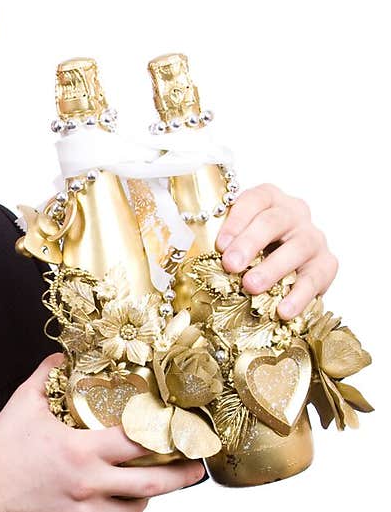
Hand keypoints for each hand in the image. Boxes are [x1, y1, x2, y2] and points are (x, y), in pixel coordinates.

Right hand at [0, 354, 205, 511]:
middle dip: (181, 477)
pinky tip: (112, 496)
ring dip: (149, 497)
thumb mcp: (22, 406)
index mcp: (81, 452)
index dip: (167, 435)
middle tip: (196, 468)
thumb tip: (61, 358)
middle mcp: (89, 485)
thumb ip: (46, 378)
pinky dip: (115, 508)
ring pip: (134, 510)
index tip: (182, 430)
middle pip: (153, 484)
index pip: (139, 442)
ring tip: (155, 485)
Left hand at [214, 182, 337, 318]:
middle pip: (275, 221)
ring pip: (297, 247)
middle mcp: (294, 213)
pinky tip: (282, 310)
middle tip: (231, 265)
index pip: (254, 200)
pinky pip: (315, 278)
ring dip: (272, 268)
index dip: (237, 220)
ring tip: (251, 286)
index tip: (220, 244)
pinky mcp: (327, 264)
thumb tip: (183, 259)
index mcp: (269, 200)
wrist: (289, 271)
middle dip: (251, 243)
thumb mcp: (235, 242)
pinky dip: (299, 296)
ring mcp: (313, 238)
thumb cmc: (253, 253)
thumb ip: (220, 244)